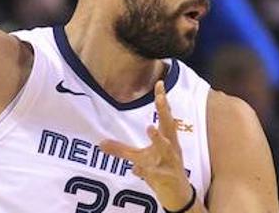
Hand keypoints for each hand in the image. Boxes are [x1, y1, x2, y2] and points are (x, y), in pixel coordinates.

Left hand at [101, 81, 193, 211]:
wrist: (177, 195)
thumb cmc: (162, 170)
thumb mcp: (140, 159)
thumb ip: (121, 150)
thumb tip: (100, 144)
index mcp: (168, 139)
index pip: (166, 116)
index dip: (163, 100)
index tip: (159, 83)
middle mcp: (171, 147)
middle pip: (169, 126)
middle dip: (165, 111)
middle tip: (161, 97)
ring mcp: (168, 162)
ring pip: (165, 148)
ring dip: (158, 139)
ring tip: (150, 128)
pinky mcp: (165, 177)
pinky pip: (153, 173)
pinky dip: (144, 171)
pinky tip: (137, 170)